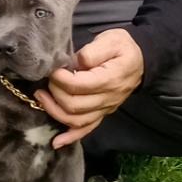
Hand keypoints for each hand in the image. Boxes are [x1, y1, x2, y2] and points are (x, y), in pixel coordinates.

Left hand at [34, 29, 143, 148]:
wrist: (140, 61)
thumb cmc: (123, 48)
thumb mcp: (111, 39)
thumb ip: (93, 50)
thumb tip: (76, 62)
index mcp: (110, 79)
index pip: (79, 85)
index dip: (60, 79)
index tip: (52, 70)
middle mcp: (108, 98)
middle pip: (74, 105)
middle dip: (54, 93)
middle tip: (46, 80)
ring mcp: (105, 109)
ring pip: (76, 121)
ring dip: (55, 111)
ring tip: (41, 97)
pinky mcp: (102, 114)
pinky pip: (86, 130)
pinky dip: (70, 137)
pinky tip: (56, 141)